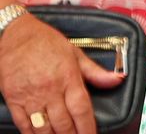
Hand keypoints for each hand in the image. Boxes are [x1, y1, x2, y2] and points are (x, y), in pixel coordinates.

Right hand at [0, 12, 122, 133]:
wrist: (15, 35)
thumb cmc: (46, 41)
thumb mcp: (75, 51)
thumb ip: (95, 71)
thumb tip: (118, 79)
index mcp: (68, 76)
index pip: (81, 109)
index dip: (88, 127)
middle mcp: (50, 89)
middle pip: (64, 124)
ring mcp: (31, 96)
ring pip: (44, 129)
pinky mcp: (14, 101)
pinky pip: (24, 126)